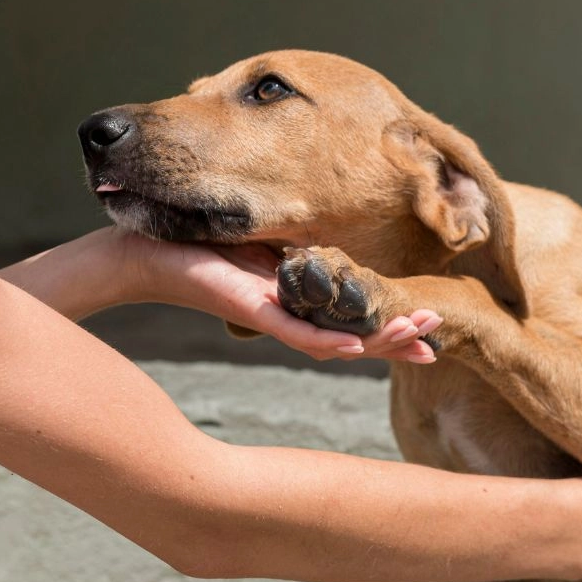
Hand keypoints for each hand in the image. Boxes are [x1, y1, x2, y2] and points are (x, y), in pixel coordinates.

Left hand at [111, 229, 440, 362]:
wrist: (142, 252)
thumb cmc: (196, 242)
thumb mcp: (262, 238)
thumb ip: (298, 245)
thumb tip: (332, 233)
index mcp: (296, 299)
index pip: (353, 321)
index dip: (392, 328)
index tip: (431, 329)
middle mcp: (288, 315)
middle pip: (353, 338)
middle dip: (398, 338)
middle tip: (438, 339)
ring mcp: (270, 316)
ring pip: (333, 342)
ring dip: (378, 342)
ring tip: (420, 337)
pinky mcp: (249, 309)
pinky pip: (294, 332)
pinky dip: (327, 340)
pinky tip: (358, 347)